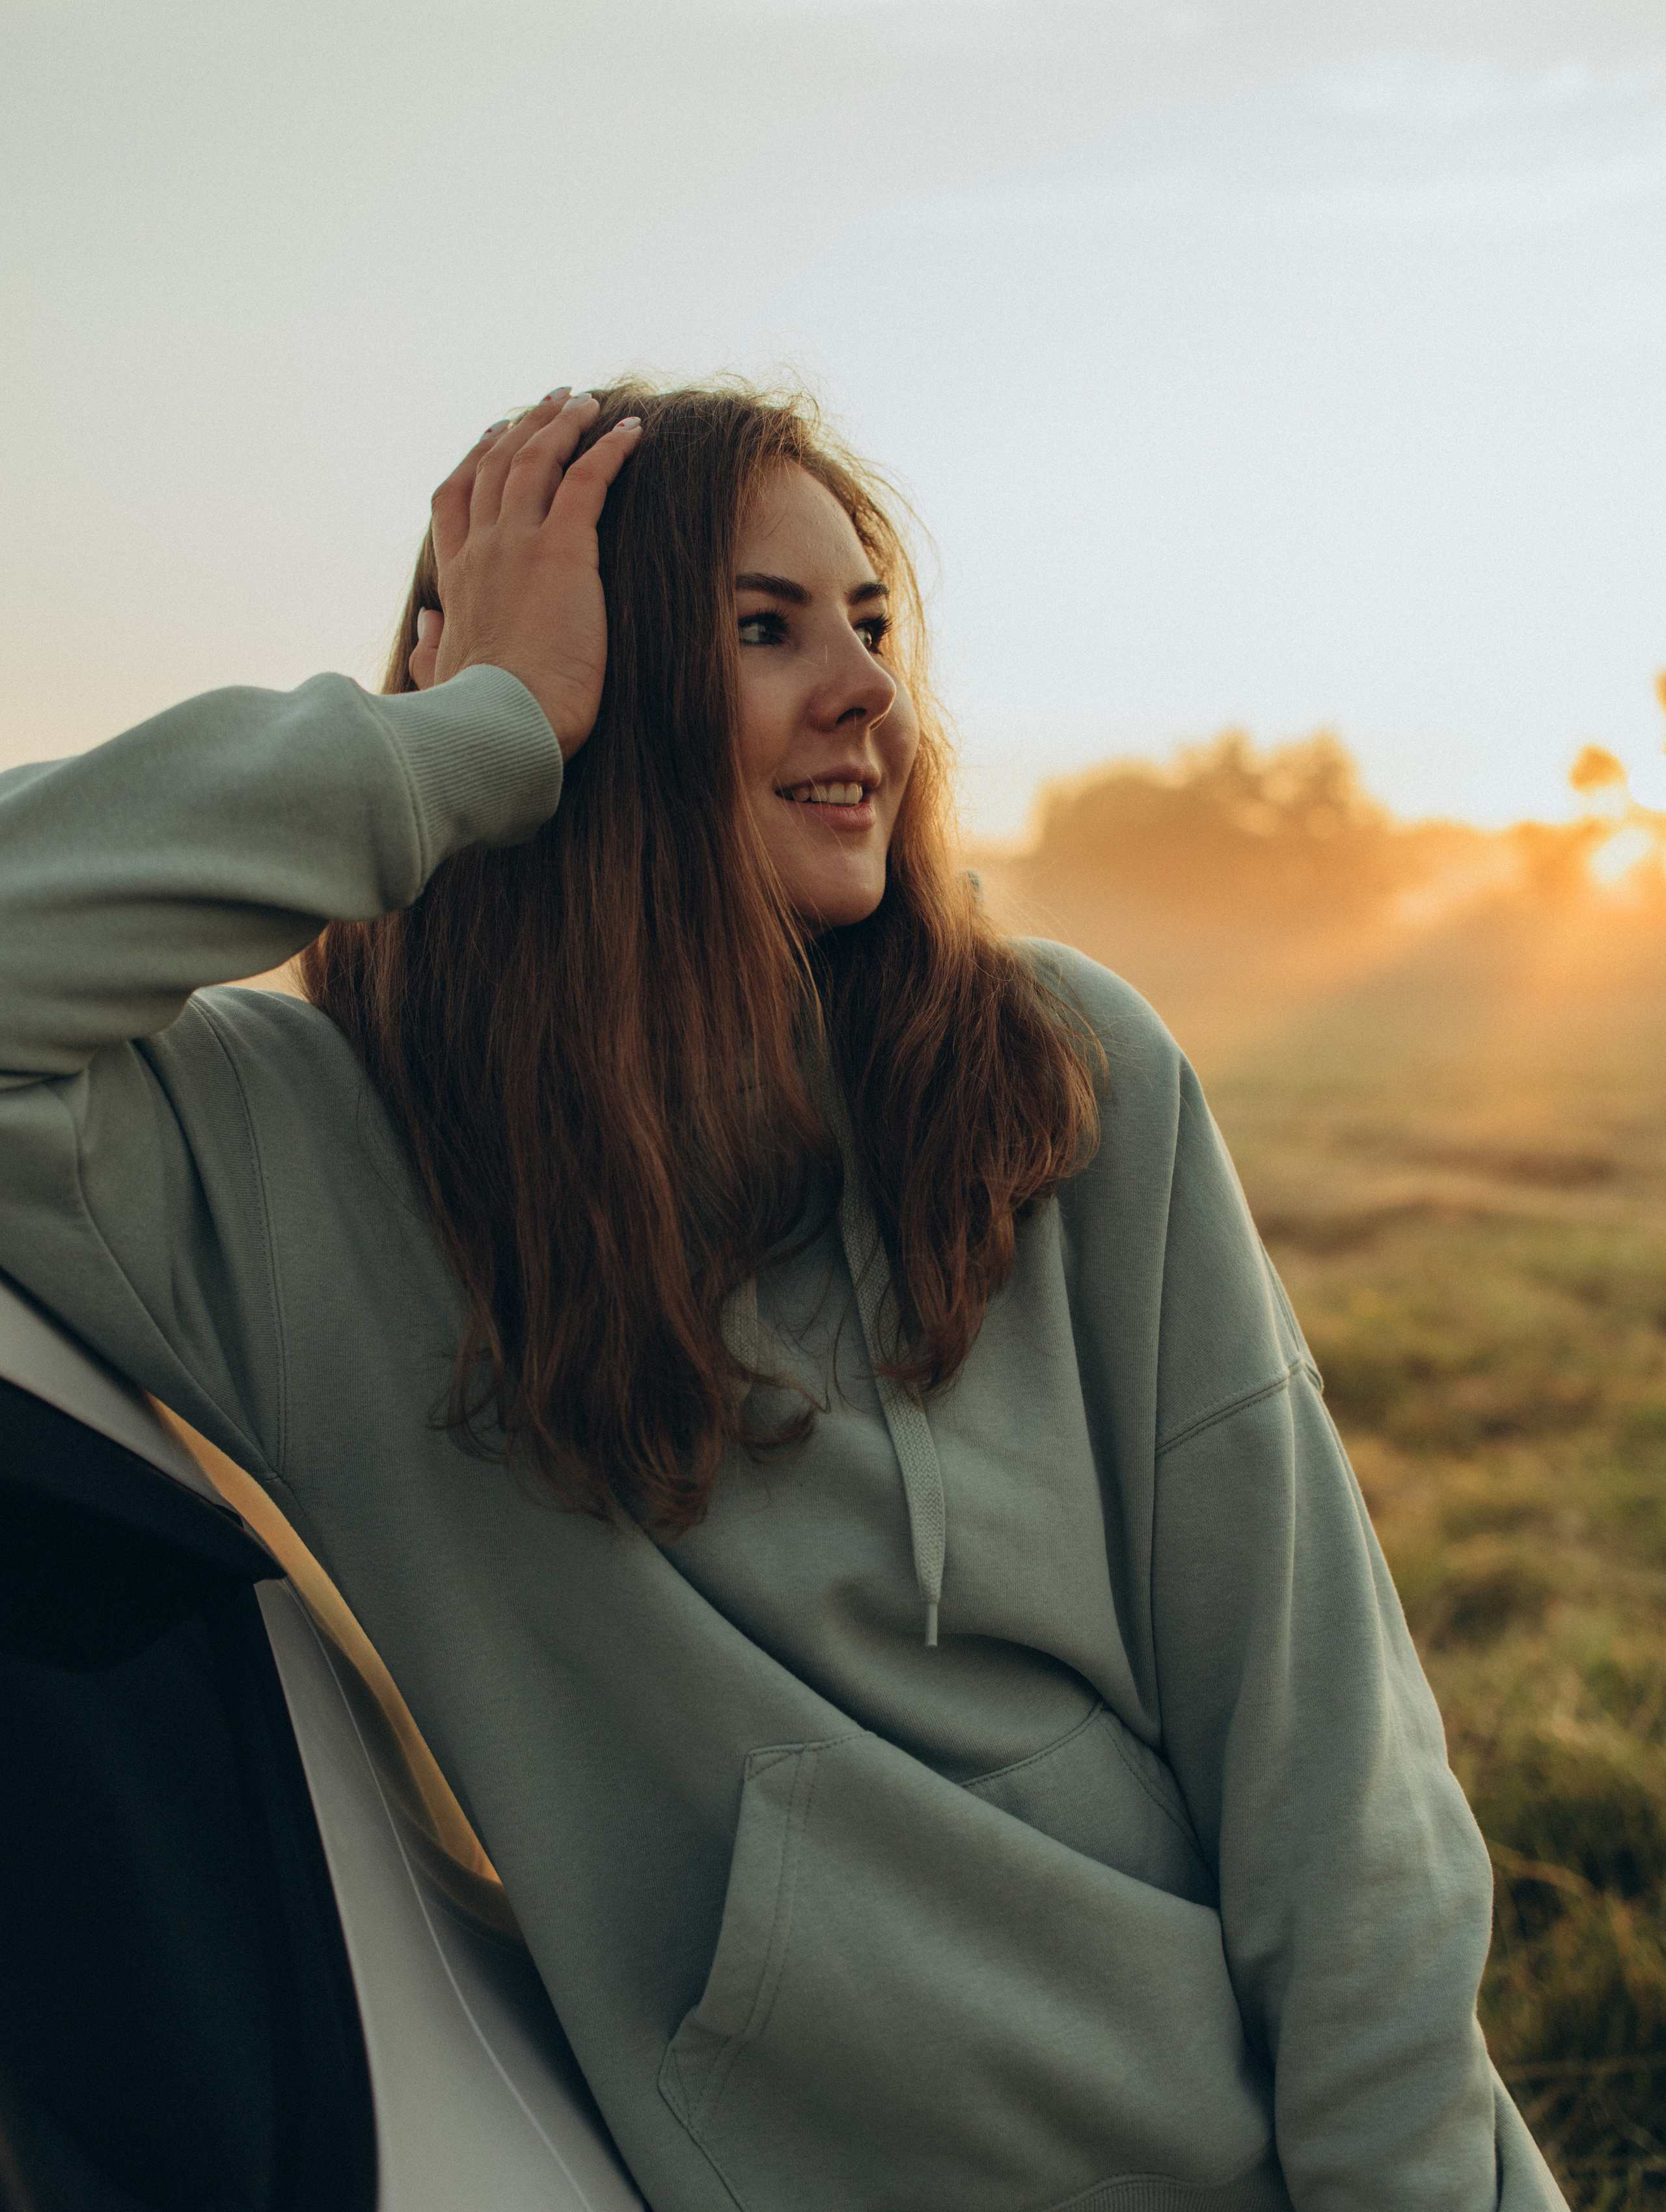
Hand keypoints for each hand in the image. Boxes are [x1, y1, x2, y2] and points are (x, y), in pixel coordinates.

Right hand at [410, 390, 641, 759]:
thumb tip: (426, 623)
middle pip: (494, 466)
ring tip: (586, 401)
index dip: (474, 461)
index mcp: (455, 581)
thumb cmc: (480, 719)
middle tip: (549, 402)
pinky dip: (609, 449)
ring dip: (562, 423)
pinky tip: (632, 431)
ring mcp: (518, 544)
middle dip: (523, 427)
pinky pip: (586, 479)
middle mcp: (482, 550)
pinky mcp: (563, 551)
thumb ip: (430, 647)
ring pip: (536, 460)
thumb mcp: (442, 679)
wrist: (504, 727)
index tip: (491, 436)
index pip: (456, 502)